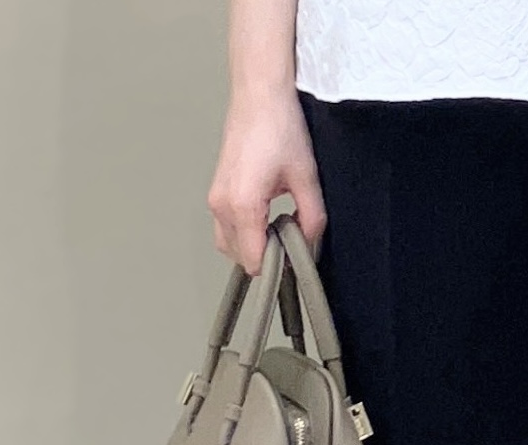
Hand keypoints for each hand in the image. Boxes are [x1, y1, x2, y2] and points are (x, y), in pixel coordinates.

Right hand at [207, 89, 326, 276]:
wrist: (259, 94)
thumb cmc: (279, 127)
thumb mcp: (307, 178)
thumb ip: (311, 218)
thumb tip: (309, 243)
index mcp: (243, 205)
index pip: (254, 261)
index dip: (277, 267)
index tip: (295, 260)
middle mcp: (222, 204)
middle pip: (239, 257)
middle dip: (265, 257)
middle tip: (291, 243)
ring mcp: (215, 197)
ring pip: (229, 244)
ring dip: (253, 245)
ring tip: (279, 230)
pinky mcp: (216, 190)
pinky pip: (226, 227)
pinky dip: (244, 232)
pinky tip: (267, 219)